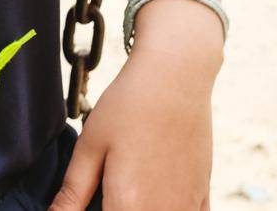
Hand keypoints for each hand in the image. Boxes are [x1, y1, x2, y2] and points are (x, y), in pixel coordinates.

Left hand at [48, 8, 219, 210]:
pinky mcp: (202, 196)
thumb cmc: (127, 108)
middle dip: (114, 207)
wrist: (176, 78)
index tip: (88, 198)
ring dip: (138, 209)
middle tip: (105, 185)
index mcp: (128, 206)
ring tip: (124, 187)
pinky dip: (166, 209)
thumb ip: (73, 192)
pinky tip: (153, 191)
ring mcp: (187, 208)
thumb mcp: (90, 147)